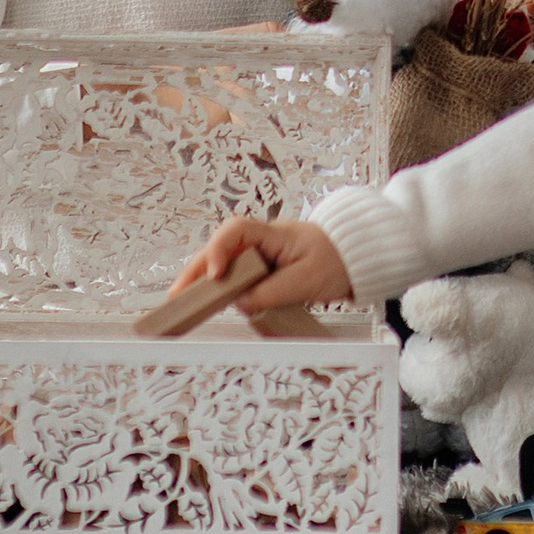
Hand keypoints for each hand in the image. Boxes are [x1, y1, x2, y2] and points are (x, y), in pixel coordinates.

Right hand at [169, 215, 353, 320]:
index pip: (237, 230)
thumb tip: (240, 303)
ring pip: (223, 262)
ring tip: (183, 301)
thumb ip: (272, 292)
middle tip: (178, 295)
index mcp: (274, 234)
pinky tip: (204, 301)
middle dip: (196, 269)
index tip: (214, 274)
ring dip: (202, 279)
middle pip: (220, 248)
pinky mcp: (261, 269)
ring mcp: (260, 254)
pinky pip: (234, 275)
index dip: (219, 249)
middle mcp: (262, 241)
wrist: (356, 258)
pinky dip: (218, 287)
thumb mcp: (306, 281)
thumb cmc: (336, 260)